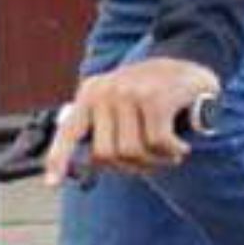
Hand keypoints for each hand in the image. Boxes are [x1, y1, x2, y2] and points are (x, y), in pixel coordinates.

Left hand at [45, 57, 221, 181]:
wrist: (192, 60)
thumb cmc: (154, 92)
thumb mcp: (121, 102)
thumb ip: (103, 127)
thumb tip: (89, 163)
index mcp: (91, 93)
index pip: (68, 131)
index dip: (58, 159)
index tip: (51, 184)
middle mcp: (106, 91)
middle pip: (105, 155)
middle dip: (130, 168)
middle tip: (150, 163)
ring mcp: (129, 92)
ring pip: (132, 152)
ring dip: (154, 162)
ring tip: (168, 153)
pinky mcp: (155, 98)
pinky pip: (157, 144)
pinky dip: (171, 152)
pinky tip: (180, 147)